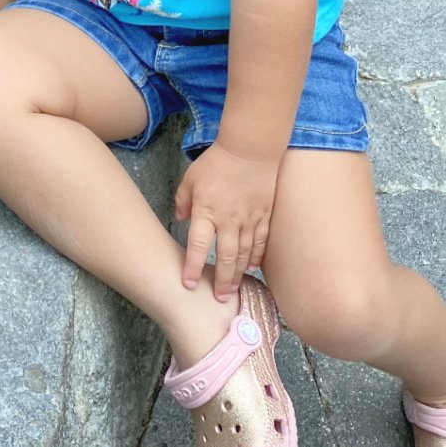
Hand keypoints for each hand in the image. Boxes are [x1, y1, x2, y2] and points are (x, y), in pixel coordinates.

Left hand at [173, 142, 279, 301]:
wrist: (250, 148)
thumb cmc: (217, 161)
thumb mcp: (191, 178)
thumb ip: (183, 201)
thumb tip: (180, 219)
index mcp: (206, 211)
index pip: (198, 247)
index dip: (193, 268)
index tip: (188, 284)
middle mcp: (228, 220)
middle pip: (225, 258)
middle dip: (222, 281)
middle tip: (220, 299)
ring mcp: (249, 219)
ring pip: (245, 254)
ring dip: (239, 274)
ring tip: (235, 290)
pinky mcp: (265, 214)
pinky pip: (261, 241)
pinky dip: (257, 256)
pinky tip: (253, 267)